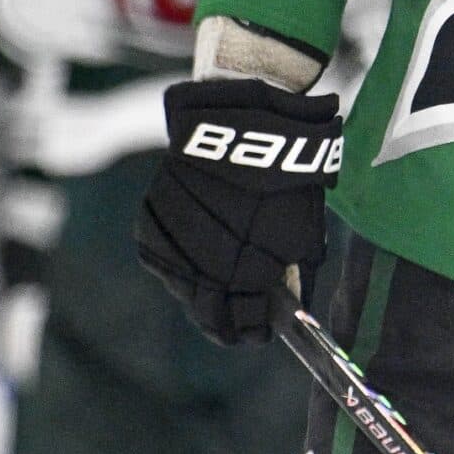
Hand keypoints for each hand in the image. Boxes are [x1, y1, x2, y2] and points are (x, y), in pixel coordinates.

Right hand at [136, 78, 344, 345]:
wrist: (243, 117)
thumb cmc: (284, 174)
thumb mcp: (303, 228)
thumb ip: (293, 273)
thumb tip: (286, 307)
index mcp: (248, 262)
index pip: (242, 315)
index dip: (250, 330)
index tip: (257, 336)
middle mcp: (204, 253)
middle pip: (208, 306)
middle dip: (225, 319)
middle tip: (237, 330)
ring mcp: (173, 238)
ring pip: (182, 284)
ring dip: (200, 293)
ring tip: (217, 301)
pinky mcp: (151, 217)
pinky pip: (162, 257)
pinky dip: (178, 266)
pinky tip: (193, 270)